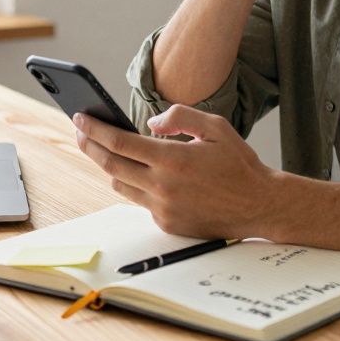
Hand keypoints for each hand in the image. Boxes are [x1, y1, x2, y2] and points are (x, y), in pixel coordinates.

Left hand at [74, 105, 279, 238]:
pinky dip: (137, 184)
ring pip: (120, 184)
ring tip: (108, 149)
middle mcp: (163, 186)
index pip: (119, 142)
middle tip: (80, 131)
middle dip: (89, 145)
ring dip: (111, 166)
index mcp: (173, 159)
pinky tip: (144, 173)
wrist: (259, 206)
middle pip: (110, 164)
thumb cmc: (239, 164)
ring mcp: (163, 208)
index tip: (79, 117)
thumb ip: (180, 117)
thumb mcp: (215, 127)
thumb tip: (150, 124)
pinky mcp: (166, 223)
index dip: (95, 129)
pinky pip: (140, 201)